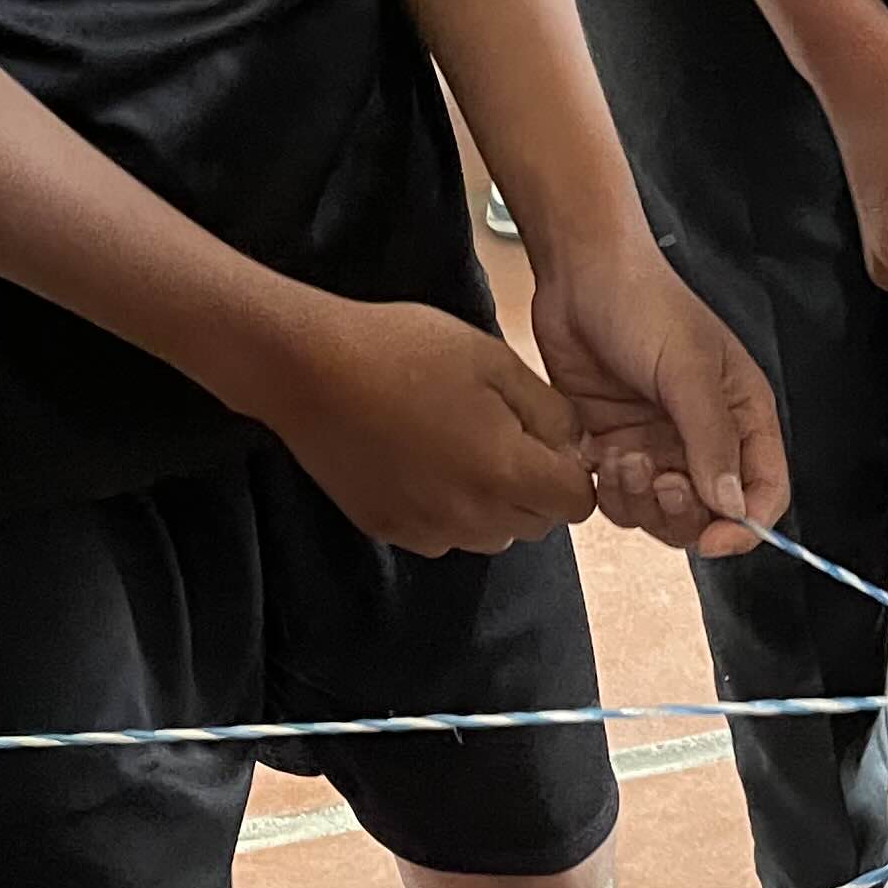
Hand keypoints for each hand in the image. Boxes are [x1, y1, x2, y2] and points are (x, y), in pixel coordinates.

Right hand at [210, 286, 592, 555]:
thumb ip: (550, 411)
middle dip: (534, 486)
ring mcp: (426, 530)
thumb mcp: (494, 361)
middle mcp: (471, 517)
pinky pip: (443, 535)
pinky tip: (421, 461)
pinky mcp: (389, 530)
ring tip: (458, 445)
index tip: (546, 438)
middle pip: (537, 524)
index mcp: (505, 473)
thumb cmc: (405, 352)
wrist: (310, 370)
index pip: (577, 503)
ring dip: (491, 502)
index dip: (570, 469)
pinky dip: (447, 509)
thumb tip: (575, 444)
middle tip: (500, 432)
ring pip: (491, 535)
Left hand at [530, 242, 790, 554]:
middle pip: (709, 514)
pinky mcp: (616, 447)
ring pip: (659, 514)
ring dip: (638, 500)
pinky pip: (618, 497)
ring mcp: (658, 446)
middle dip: (681, 513)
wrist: (579, 275)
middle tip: (656, 479)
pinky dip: (607, 488)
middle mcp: (705, 439)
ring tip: (622, 456)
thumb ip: (710, 440)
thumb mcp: (688, 369)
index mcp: (743, 417)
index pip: (764, 491)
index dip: (745, 525)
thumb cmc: (646, 305)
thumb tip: (730, 507)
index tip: (713, 539)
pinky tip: (595, 450)